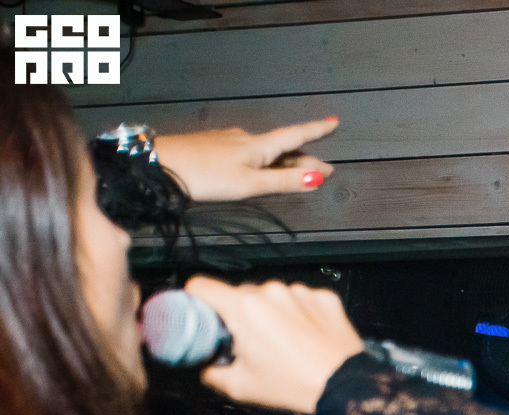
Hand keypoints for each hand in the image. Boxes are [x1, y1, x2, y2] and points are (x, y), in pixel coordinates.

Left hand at [154, 118, 338, 201]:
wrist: (161, 164)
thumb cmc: (205, 176)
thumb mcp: (250, 184)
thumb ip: (283, 181)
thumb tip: (316, 177)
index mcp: (259, 147)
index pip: (296, 136)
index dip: (317, 130)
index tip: (334, 122)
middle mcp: (246, 139)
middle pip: (283, 148)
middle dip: (305, 159)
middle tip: (324, 170)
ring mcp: (228, 141)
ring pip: (264, 151)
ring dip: (284, 162)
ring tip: (296, 173)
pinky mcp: (214, 147)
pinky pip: (247, 153)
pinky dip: (262, 162)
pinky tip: (258, 169)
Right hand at [181, 277, 363, 414]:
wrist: (348, 387)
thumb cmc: (293, 387)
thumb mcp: (238, 387)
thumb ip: (207, 370)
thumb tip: (199, 361)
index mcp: (243, 307)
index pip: (200, 285)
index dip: (195, 300)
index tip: (201, 316)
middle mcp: (271, 291)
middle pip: (239, 294)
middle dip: (239, 315)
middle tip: (250, 344)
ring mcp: (300, 291)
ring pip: (272, 297)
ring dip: (271, 314)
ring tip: (285, 345)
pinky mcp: (324, 297)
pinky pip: (301, 300)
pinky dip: (299, 315)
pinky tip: (307, 338)